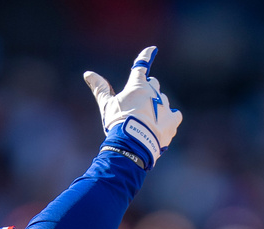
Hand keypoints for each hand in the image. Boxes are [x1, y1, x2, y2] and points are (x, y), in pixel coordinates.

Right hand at [83, 46, 182, 168]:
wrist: (132, 143)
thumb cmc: (118, 122)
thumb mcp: (106, 105)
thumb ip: (99, 88)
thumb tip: (88, 73)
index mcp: (137, 85)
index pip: (141, 66)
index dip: (146, 56)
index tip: (152, 49)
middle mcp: (153, 91)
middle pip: (153, 84)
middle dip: (147, 90)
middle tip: (138, 104)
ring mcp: (165, 105)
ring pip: (163, 100)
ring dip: (157, 106)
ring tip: (147, 121)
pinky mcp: (172, 119)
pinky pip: (175, 114)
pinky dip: (169, 118)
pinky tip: (162, 125)